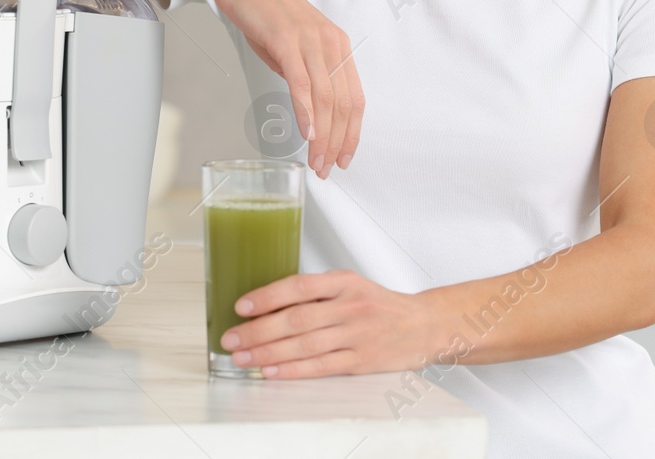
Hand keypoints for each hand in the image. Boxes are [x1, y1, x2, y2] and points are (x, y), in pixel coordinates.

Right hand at [211, 0, 364, 177]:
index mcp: (339, 47)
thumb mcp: (295, 49)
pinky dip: (306, 111)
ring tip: (316, 161)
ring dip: (323, 136)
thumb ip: (307, 76)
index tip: (344, 158)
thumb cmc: (267, 16)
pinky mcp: (287, 40)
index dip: (352, 133)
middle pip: (343, 104)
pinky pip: (302, 82)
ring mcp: (311, 41)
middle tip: (326, 168)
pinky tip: (306, 133)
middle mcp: (332, 44)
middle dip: (337, 142)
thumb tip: (310, 109)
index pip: (354, 99)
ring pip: (326, 98)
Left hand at [220, 269, 442, 378]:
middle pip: (297, 319)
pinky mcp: (361, 361)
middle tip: (231, 338)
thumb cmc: (379, 305)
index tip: (242, 306)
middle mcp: (350, 306)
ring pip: (305, 345)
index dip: (268, 296)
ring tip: (242, 358)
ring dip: (268, 353)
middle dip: (258, 331)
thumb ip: (316, 294)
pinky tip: (271, 372)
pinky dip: (293, 370)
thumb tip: (267, 305)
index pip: (300, 286)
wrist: (423, 325)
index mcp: (345, 282)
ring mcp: (356, 335)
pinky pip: (320, 366)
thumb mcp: (351, 286)